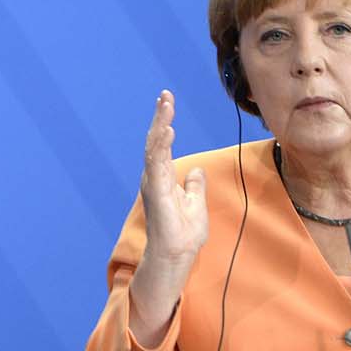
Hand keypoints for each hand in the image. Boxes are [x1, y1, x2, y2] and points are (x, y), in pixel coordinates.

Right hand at [128, 90, 207, 346]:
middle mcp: (154, 176)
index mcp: (163, 178)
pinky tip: (166, 130)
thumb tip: (196, 171)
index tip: (168, 102)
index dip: (164, 123)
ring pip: (154, 147)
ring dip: (159, 124)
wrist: (177, 255)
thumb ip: (195, 187)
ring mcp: (153, 182)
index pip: (162, 144)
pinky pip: (157, 163)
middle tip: (165, 95)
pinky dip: (160, 145)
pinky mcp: (156, 190)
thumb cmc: (185, 234)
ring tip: (165, 104)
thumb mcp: (197, 204)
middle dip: (160, 116)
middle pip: (156, 140)